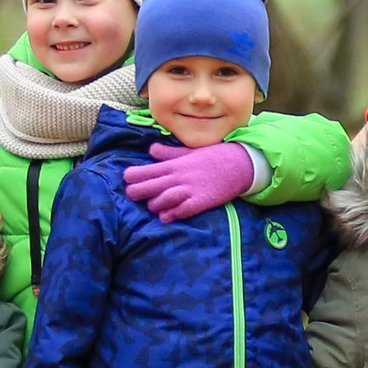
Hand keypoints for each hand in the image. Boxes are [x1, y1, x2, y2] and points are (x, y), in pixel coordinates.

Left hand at [125, 140, 256, 220]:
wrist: (239, 163)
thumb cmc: (214, 156)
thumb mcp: (189, 151)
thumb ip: (169, 153)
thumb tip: (151, 149)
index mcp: (174, 164)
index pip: (145, 171)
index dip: (133, 176)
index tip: (128, 179)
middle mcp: (178, 177)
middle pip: (148, 187)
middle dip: (137, 192)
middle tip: (132, 194)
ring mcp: (189, 189)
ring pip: (162, 200)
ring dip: (155, 205)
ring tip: (153, 206)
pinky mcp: (201, 201)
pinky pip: (182, 210)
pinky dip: (172, 214)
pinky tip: (166, 217)